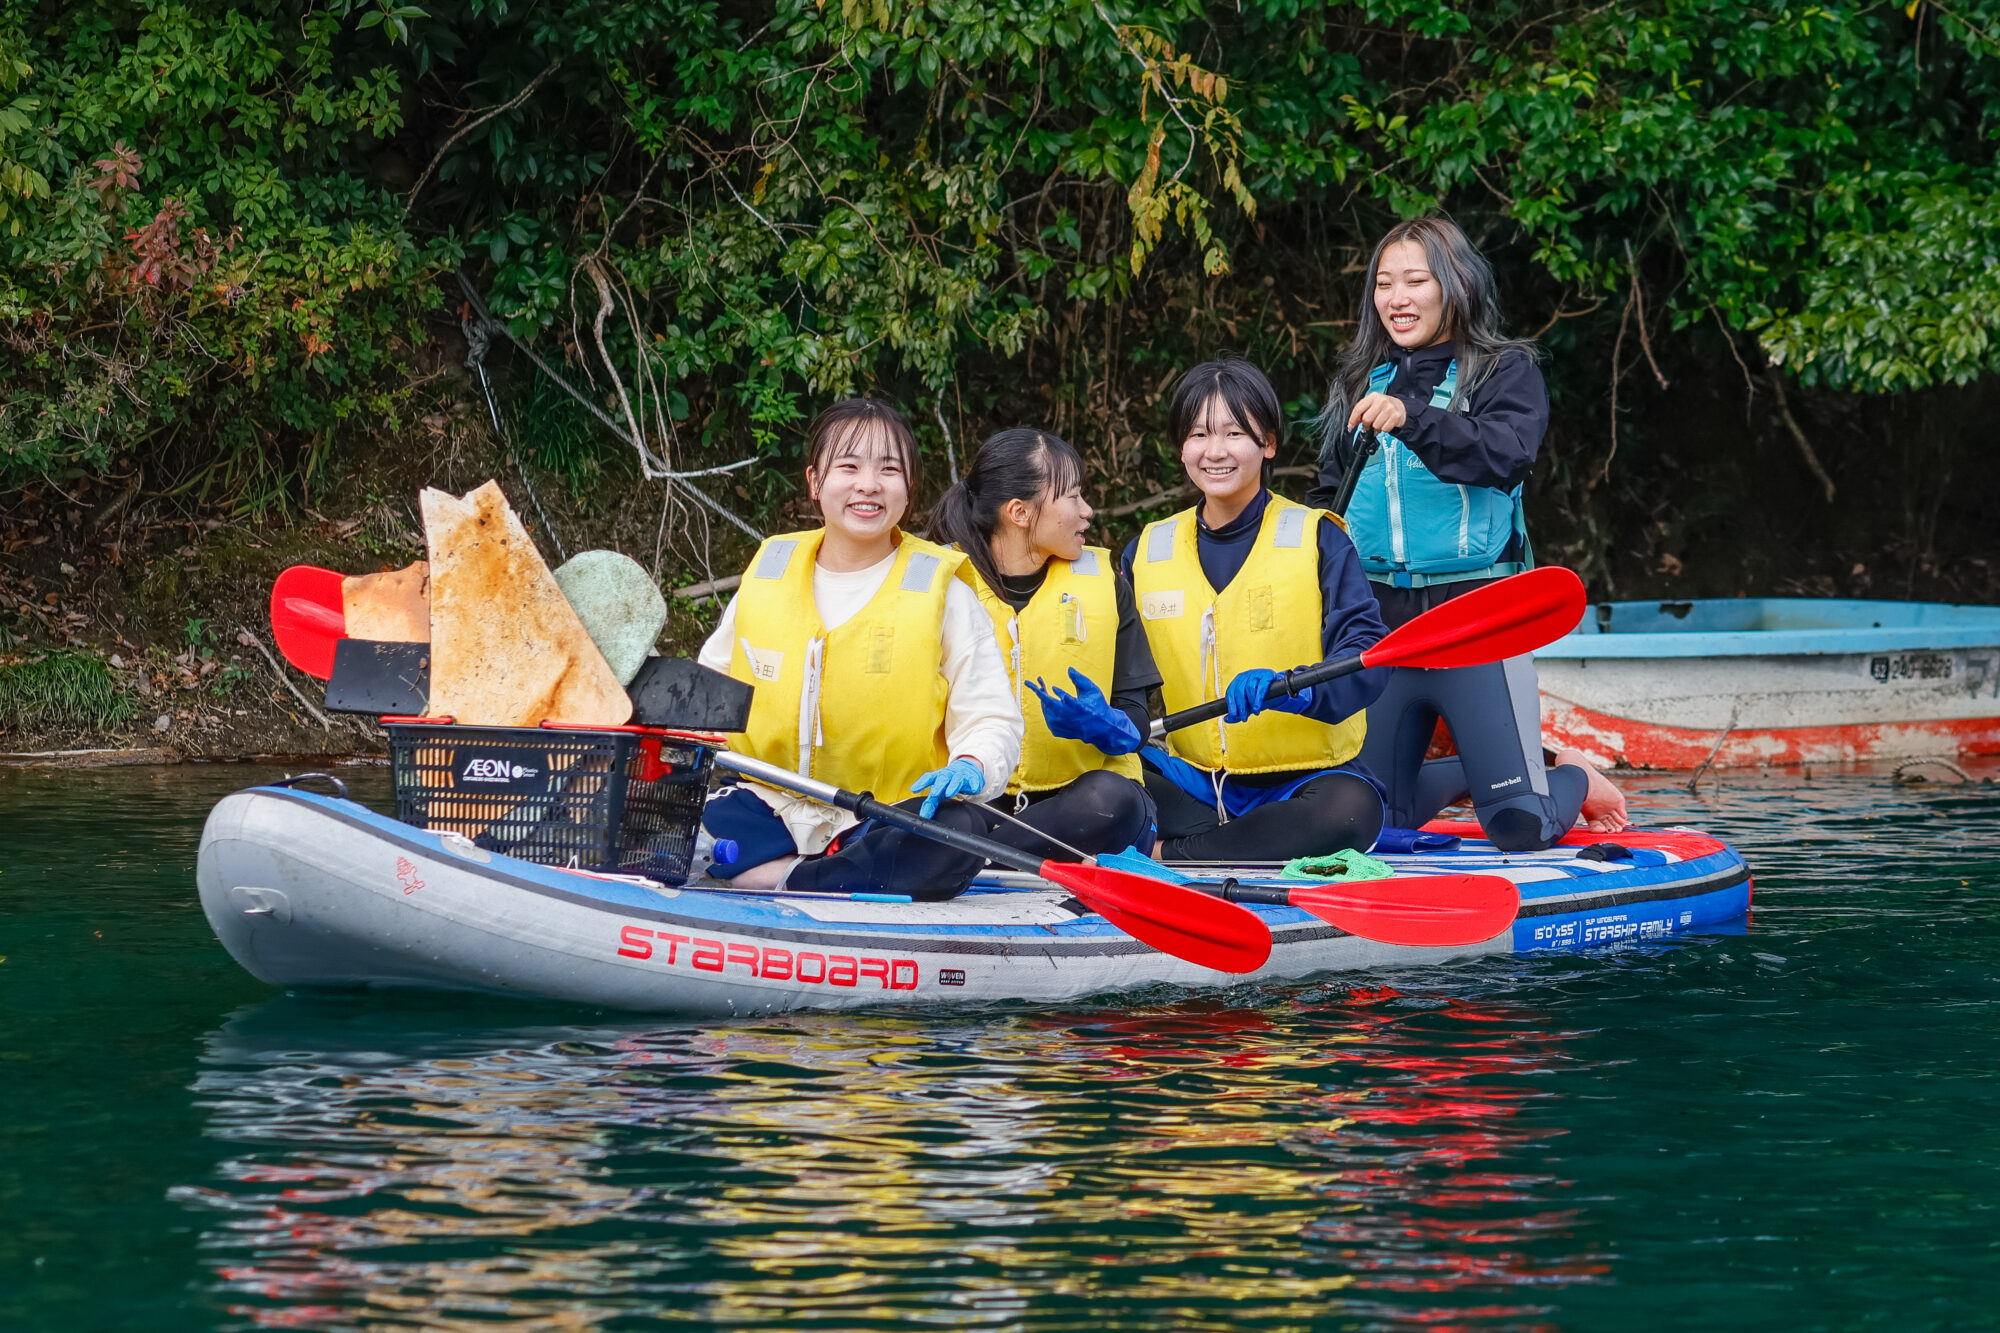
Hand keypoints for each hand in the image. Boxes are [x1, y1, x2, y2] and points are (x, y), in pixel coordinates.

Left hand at [910, 757, 985, 817]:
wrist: (967, 770)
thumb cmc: (950, 781)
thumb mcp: (939, 791)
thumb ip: (931, 803)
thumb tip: (923, 816)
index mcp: (938, 777)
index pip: (928, 778)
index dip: (921, 783)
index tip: (914, 789)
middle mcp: (948, 775)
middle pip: (942, 778)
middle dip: (939, 785)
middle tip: (935, 793)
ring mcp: (960, 776)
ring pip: (956, 779)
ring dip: (953, 785)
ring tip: (950, 793)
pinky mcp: (972, 779)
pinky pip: (973, 781)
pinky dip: (973, 784)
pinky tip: (973, 789)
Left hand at [1026, 667, 1142, 755]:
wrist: (1102, 728)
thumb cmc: (1097, 708)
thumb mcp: (1092, 691)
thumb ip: (1080, 679)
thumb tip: (1069, 669)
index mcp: (1075, 707)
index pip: (1053, 698)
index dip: (1043, 690)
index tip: (1039, 681)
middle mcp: (1066, 718)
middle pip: (1046, 704)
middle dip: (1040, 691)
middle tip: (1038, 682)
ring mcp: (1061, 726)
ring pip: (1045, 711)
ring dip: (1044, 700)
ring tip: (1043, 690)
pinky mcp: (1058, 731)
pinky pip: (1047, 719)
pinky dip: (1047, 710)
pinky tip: (1049, 704)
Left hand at [1222, 667, 1313, 723]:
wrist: (1276, 689)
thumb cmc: (1259, 696)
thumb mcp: (1247, 705)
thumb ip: (1237, 713)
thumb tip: (1227, 719)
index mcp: (1238, 681)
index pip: (1230, 692)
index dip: (1231, 704)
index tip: (1234, 714)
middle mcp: (1245, 676)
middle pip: (1239, 691)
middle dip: (1241, 706)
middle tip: (1244, 717)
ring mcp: (1256, 674)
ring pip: (1250, 688)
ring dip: (1252, 703)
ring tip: (1255, 711)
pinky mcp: (1266, 675)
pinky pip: (1261, 686)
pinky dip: (1259, 698)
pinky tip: (1258, 705)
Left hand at [1346, 391, 1407, 433]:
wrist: (1400, 407)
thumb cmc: (1383, 406)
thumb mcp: (1372, 404)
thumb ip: (1361, 411)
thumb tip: (1353, 422)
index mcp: (1373, 396)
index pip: (1358, 409)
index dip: (1352, 419)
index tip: (1350, 426)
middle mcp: (1381, 401)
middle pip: (1366, 419)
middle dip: (1366, 425)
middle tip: (1369, 425)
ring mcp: (1389, 408)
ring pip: (1375, 426)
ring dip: (1376, 428)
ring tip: (1379, 423)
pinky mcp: (1396, 416)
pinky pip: (1384, 429)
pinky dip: (1384, 429)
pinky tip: (1385, 424)